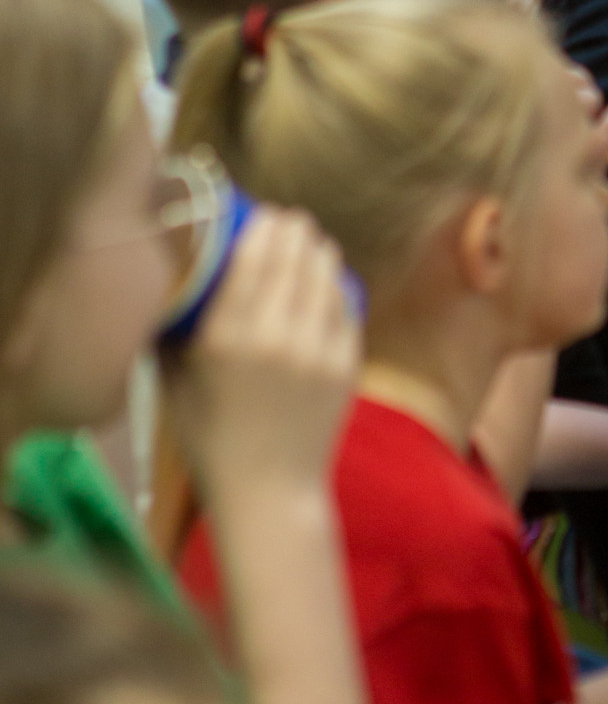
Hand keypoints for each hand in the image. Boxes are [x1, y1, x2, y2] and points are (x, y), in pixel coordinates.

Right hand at [166, 208, 358, 511]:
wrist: (269, 491)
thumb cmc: (210, 438)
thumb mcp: (175, 382)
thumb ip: (171, 331)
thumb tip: (166, 281)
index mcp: (227, 339)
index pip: (251, 258)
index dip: (261, 226)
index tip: (261, 212)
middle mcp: (275, 337)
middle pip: (293, 257)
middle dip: (293, 231)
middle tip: (288, 220)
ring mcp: (317, 350)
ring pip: (326, 275)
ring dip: (319, 251)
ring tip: (311, 242)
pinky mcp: (346, 364)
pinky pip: (346, 308)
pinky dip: (338, 286)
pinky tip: (329, 279)